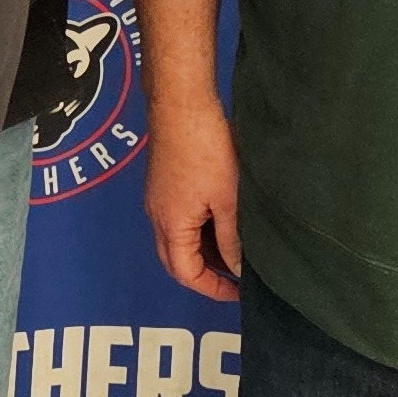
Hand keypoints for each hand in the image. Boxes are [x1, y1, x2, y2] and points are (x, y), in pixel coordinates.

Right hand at [143, 88, 244, 302]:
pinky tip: (221, 223)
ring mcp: (157, 199)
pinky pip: (177, 221)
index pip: (185, 273)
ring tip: (235, 253)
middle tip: (237, 278)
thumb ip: (232, 239)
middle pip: (175, 261)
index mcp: (171, 225)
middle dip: (205, 274)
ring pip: (176, 240)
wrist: (181, 105)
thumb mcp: (227, 201)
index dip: (213, 288)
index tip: (241, 291)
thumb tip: (237, 268)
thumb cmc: (207, 152)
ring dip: (202, 252)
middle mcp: (156, 216)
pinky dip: (198, 232)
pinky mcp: (162, 184)